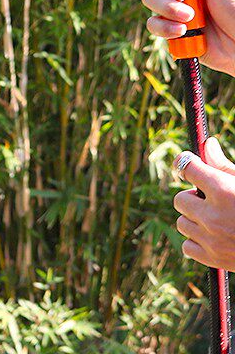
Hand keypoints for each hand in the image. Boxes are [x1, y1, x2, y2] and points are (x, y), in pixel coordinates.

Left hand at [174, 138, 234, 269]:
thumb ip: (223, 166)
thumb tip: (208, 144)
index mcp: (222, 191)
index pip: (186, 167)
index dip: (188, 164)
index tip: (191, 167)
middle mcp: (213, 215)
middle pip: (179, 199)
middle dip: (193, 198)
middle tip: (212, 202)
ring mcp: (211, 239)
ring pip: (182, 223)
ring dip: (195, 221)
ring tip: (217, 221)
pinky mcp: (213, 259)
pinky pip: (187, 246)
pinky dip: (197, 242)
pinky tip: (215, 238)